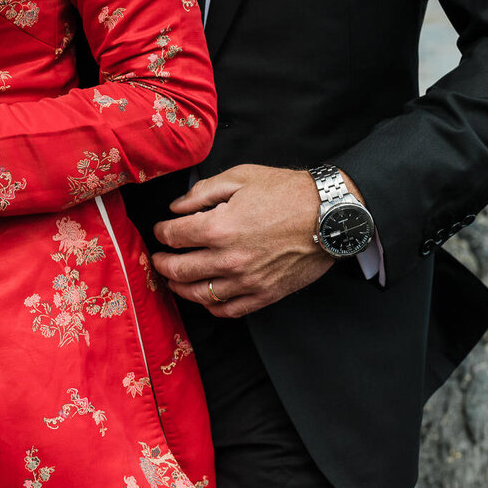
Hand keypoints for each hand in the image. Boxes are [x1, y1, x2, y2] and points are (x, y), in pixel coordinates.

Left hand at [150, 164, 335, 317]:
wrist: (330, 214)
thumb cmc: (288, 192)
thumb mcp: (240, 177)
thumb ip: (202, 192)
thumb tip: (176, 208)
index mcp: (219, 227)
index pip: (174, 236)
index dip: (161, 233)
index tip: (161, 230)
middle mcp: (228, 259)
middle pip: (179, 270)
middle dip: (162, 264)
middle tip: (157, 259)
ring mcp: (246, 281)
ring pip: (199, 294)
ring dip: (180, 288)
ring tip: (174, 280)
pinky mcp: (264, 294)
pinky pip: (228, 310)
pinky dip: (211, 306)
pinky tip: (205, 297)